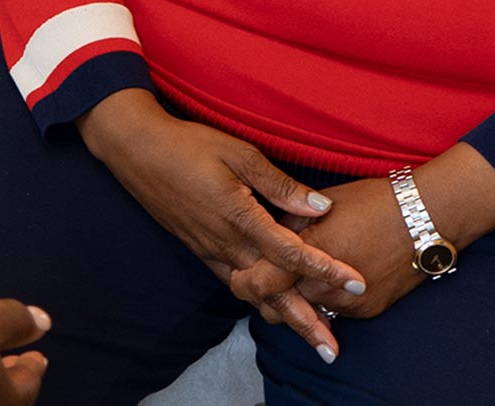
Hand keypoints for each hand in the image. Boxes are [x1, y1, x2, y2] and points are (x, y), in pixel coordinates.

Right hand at [75, 90, 364, 361]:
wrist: (137, 151)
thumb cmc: (189, 145)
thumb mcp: (238, 154)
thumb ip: (280, 185)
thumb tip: (320, 207)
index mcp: (240, 217)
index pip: (292, 253)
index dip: (327, 269)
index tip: (358, 283)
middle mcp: (226, 243)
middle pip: (273, 291)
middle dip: (306, 321)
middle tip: (333, 350)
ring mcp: (211, 251)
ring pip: (254, 294)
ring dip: (284, 318)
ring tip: (312, 337)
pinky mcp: (202, 250)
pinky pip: (235, 283)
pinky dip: (258, 300)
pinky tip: (274, 307)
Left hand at [231, 176, 420, 329]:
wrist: (428, 217)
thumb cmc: (373, 201)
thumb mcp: (324, 204)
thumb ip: (289, 223)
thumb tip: (267, 234)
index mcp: (311, 251)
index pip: (262, 282)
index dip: (244, 282)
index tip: (237, 277)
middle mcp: (327, 283)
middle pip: (279, 307)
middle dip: (266, 299)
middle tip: (258, 284)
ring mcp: (349, 302)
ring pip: (308, 313)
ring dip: (297, 301)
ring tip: (292, 281)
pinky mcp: (367, 310)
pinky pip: (334, 312)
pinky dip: (325, 301)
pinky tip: (325, 283)